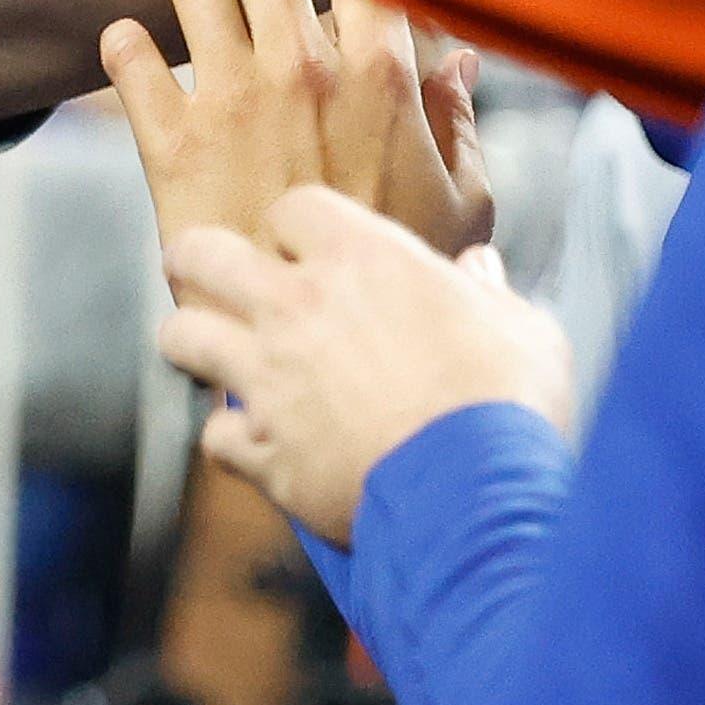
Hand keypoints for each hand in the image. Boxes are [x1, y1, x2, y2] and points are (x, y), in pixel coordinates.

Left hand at [104, 0, 492, 256]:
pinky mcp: (170, 141)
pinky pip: (126, 55)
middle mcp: (304, 71)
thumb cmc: (397, 275)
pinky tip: (125, 45)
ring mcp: (233, 101)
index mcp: (382, 74)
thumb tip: (457, 59)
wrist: (316, 339)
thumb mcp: (460, 202)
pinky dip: (119, 41)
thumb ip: (457, 122)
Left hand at [159, 187, 574, 544]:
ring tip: (214, 353)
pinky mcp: (260, 445)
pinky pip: (216, 432)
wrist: (477, 497)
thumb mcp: (522, 330)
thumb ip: (485, 293)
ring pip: (182, 336)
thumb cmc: (509, 405)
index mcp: (362, 261)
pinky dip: (235, 440)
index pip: (294, 207)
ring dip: (195, 343)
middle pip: (200, 254)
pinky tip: (261, 444)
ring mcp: (267, 375)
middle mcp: (296, 307)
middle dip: (197, 261)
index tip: (309, 250)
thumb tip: (479, 267)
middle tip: (211, 276)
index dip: (298, 227)